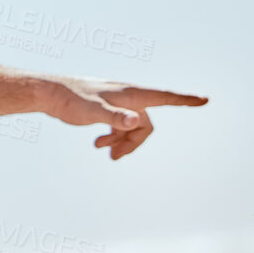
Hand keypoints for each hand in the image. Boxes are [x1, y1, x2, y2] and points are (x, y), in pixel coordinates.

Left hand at [41, 78, 207, 159]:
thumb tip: (135, 121)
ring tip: (103, 150)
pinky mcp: (106, 109)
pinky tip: (97, 145)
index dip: (185, 100)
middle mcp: (127, 97)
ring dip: (122, 142)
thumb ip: (114, 117)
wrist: (49, 94)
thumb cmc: (71, 99)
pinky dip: (113, 137)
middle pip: (145, 124)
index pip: (165, 97)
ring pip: (131, 127)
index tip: (204, 99)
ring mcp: (117, 103)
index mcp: (131, 94)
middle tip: (115, 157)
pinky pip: (119, 126)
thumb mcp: (93, 111)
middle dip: (134, 142)